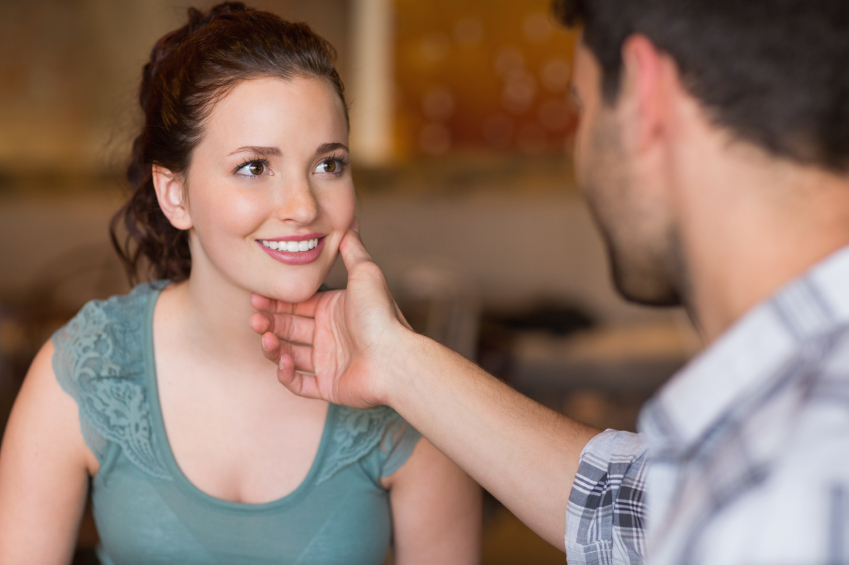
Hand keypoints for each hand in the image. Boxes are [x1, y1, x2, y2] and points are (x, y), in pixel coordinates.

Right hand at [250, 225, 412, 407]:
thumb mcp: (366, 273)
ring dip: (273, 348)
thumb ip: (352, 249)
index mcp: (334, 310)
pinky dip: (286, 375)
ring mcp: (329, 362)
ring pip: (289, 354)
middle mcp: (330, 335)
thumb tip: (348, 223)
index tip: (257, 296)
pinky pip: (299, 383)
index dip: (276, 302)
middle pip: (289, 328)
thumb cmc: (380, 315)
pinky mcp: (329, 386)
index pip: (297, 305)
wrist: (394, 358)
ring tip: (267, 339)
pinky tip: (284, 362)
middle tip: (255, 318)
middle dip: (269, 322)